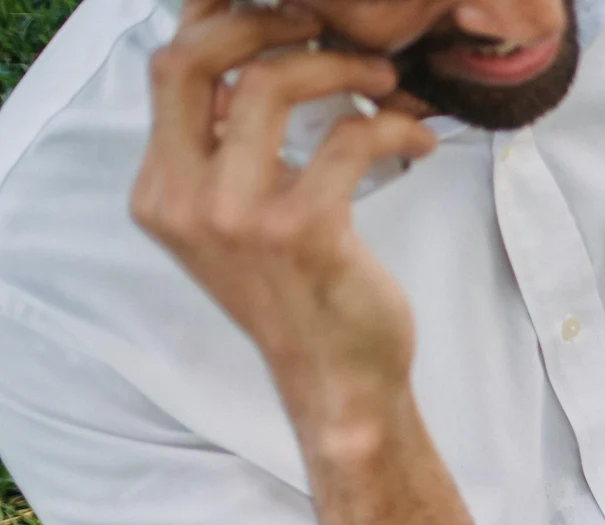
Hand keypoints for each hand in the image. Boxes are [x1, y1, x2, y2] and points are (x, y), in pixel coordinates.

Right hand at [131, 0, 437, 433]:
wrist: (335, 382)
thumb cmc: (299, 296)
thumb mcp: (238, 221)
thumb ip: (229, 150)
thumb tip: (257, 58)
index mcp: (161, 190)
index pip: (169, 68)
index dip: (221, 21)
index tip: (282, 15)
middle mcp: (184, 199)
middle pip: (199, 58)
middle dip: (266, 22)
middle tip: (325, 28)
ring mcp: (239, 215)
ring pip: (274, 84)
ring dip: (341, 66)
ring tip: (387, 81)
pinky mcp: (303, 229)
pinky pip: (351, 138)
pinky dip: (395, 126)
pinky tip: (418, 141)